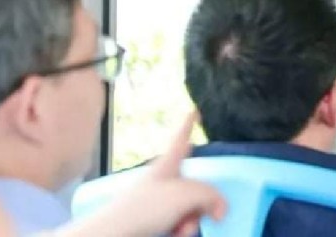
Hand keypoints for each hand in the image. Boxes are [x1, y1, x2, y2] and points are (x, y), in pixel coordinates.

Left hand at [54, 112, 225, 236]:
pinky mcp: (156, 222)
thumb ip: (210, 196)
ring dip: (193, 219)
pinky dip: (182, 229)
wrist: (114, 236)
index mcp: (166, 165)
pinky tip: (177, 233)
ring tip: (182, 228)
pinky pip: (180, 222)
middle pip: (194, 183)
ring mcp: (159, 203)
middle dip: (205, 199)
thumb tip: (221, 208)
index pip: (180, 139)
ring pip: (190, 206)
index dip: (188, 125)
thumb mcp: (185, 195)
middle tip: (213, 213)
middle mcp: (164, 181)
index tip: (193, 111)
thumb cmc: (144, 208)